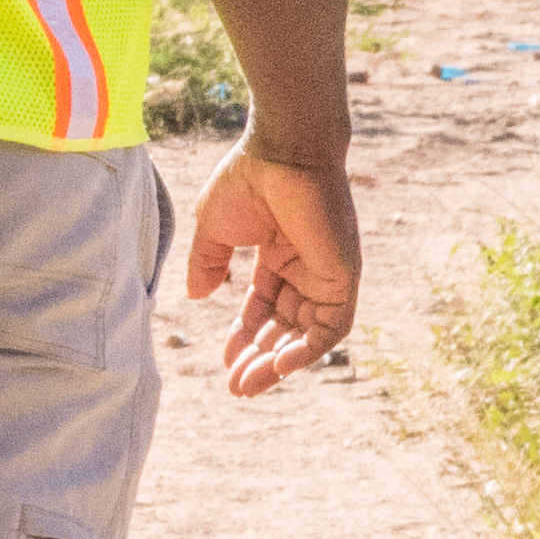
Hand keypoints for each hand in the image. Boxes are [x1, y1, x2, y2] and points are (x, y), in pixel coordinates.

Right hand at [188, 151, 360, 394]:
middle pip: (286, 327)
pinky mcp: (343, 276)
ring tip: (250, 384)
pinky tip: (279, 367)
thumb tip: (196, 296)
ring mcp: (326, 273)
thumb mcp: (215, 228)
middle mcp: (305, 267)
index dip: (245, 336)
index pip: (265, 308)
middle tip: (237, 387)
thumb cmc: (249, 178)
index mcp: (279, 254)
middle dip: (260, 359)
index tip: (225, 361)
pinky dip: (308, 350)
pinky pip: (332, 326)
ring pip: (307, 334)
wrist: (281, 151)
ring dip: (280, 363)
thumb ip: (207, 263)